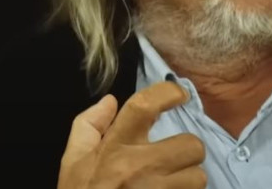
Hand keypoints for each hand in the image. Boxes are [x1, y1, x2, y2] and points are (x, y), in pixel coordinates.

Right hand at [58, 81, 206, 187]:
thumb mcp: (73, 162)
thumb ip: (87, 126)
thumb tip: (110, 101)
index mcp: (115, 147)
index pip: (143, 106)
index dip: (167, 93)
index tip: (179, 94)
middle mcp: (139, 167)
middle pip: (190, 145)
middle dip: (186, 152)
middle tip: (173, 159)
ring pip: (198, 177)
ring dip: (189, 181)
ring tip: (171, 185)